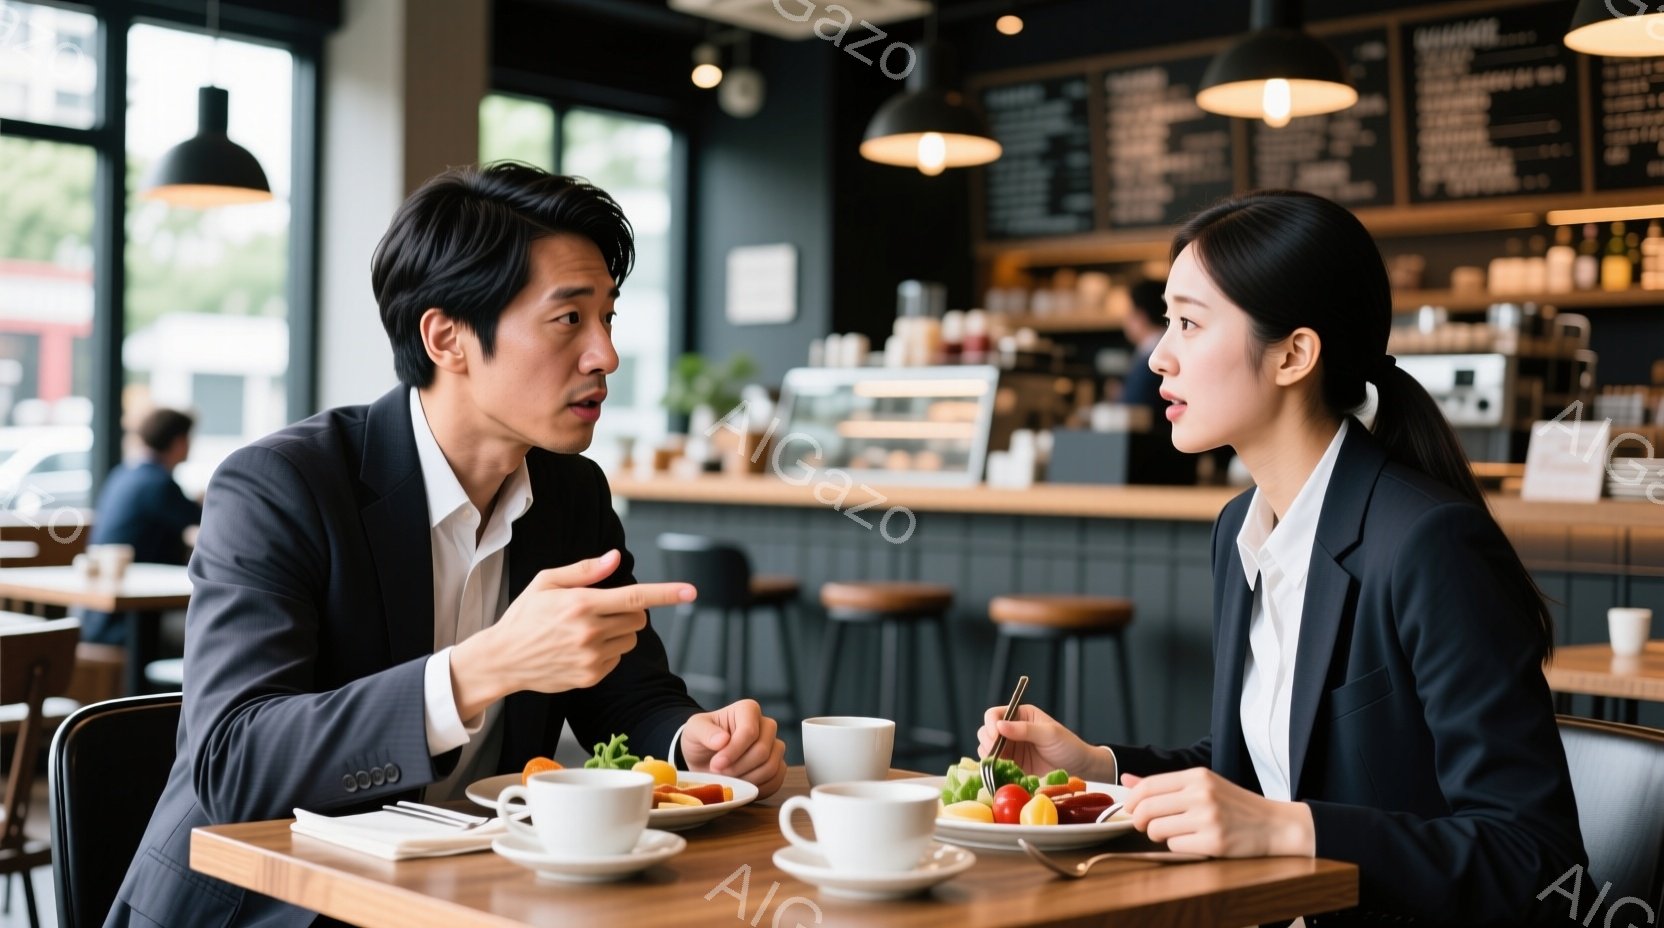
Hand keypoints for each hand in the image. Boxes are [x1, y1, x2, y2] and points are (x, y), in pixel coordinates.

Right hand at [450, 550, 694, 718]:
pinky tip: (581, 648)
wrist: (502, 659)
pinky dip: (608, 651)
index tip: (691, 591)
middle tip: (604, 609)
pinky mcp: (591, 676)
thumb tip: (615, 558)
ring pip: (631, 640)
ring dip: (620, 632)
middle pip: (638, 619)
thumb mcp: (547, 582)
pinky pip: (617, 658)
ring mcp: (591, 658)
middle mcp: (589, 632)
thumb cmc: (524, 615)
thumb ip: (585, 570)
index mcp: (580, 604)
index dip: (666, 594)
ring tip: (588, 630)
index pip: (634, 597)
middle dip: (630, 611)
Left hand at [680, 699, 786, 798]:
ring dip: (746, 780)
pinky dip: (758, 788)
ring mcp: (774, 747)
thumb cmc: (700, 739)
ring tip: (728, 779)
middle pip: (762, 751)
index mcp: (748, 710)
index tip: (716, 763)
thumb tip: (723, 740)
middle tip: (719, 773)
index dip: (733, 751)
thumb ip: (705, 732)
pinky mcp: (777, 766)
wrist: (703, 758)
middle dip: (738, 767)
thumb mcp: (694, 730)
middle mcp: (766, 726)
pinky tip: (741, 787)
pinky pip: (776, 781)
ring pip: (771, 767)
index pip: (750, 732)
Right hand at [975, 703, 1114, 781]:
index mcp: (1020, 716)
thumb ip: (1025, 729)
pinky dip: (993, 769)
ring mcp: (1010, 749)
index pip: (994, 715)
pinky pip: (994, 766)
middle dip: (987, 741)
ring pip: (986, 749)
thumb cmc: (1068, 746)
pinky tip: (1000, 772)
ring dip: (989, 756)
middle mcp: (1011, 731)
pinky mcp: (1011, 766)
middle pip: (985, 731)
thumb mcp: (1049, 734)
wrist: (1079, 769)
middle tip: (997, 753)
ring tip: (1001, 764)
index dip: (991, 724)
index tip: (995, 737)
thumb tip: (1000, 725)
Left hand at [1121, 767, 1314, 857]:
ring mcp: (1208, 819)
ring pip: (1157, 830)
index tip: (1131, 809)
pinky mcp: (1214, 843)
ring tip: (1174, 833)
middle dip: (1139, 821)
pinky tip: (1193, 842)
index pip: (1148, 786)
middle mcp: (1201, 794)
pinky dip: (1178, 847)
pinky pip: (1175, 847)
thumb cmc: (1235, 806)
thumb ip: (1165, 784)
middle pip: (1147, 809)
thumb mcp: (1204, 785)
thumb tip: (1127, 779)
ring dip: (1159, 835)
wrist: (1275, 825)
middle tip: (1145, 825)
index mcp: (1197, 776)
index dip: (1132, 800)